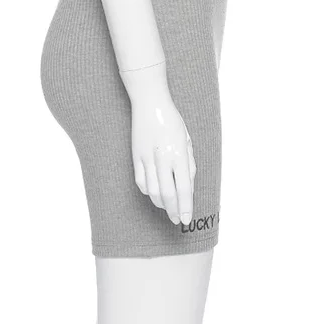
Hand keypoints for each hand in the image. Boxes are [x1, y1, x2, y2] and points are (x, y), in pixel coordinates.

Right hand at [129, 94, 196, 225]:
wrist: (150, 103)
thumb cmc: (172, 120)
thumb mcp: (187, 140)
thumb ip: (189, 164)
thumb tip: (188, 186)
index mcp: (179, 153)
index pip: (183, 188)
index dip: (186, 207)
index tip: (187, 219)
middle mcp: (163, 158)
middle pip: (168, 194)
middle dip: (173, 211)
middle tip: (177, 220)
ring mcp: (147, 158)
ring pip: (152, 191)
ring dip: (160, 203)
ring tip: (167, 208)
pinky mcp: (136, 156)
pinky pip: (140, 181)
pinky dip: (148, 192)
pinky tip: (154, 194)